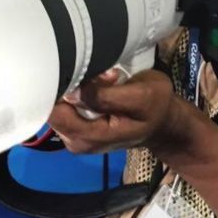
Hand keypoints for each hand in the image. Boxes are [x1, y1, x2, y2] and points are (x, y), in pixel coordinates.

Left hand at [48, 68, 190, 153]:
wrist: (163, 123)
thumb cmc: (155, 107)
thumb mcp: (141, 97)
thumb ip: (105, 96)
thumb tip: (72, 91)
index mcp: (89, 137)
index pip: (54, 111)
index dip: (67, 87)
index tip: (89, 76)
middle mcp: (76, 141)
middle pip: (54, 106)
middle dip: (75, 85)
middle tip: (105, 79)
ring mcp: (74, 136)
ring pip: (60, 103)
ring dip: (79, 87)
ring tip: (107, 84)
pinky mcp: (76, 127)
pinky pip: (66, 104)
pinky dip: (81, 92)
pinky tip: (101, 89)